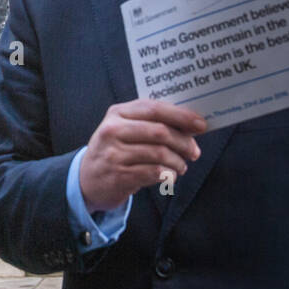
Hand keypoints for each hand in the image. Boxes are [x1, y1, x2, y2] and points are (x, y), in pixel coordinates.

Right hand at [79, 100, 207, 212]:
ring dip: (178, 162)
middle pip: (160, 132)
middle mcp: (112, 131)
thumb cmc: (115, 151)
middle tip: (194, 152)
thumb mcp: (125, 130)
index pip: (154, 108)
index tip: (201, 125)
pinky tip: (169, 175)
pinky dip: (168, 175)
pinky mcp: (118, 175)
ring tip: (181, 166)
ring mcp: (113, 154)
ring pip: (160, 154)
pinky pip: (154, 172)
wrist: (87, 180)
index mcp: (117, 114)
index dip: (181, 116)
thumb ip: (152, 123)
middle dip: (184, 142)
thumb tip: (192, 125)